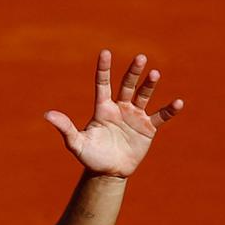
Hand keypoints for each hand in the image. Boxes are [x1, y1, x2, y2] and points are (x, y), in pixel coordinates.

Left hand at [44, 50, 183, 177]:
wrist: (108, 172)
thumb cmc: (91, 156)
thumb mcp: (76, 143)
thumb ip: (65, 128)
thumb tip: (47, 114)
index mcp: (103, 108)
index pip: (103, 84)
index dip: (104, 69)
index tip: (105, 52)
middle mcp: (120, 108)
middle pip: (127, 85)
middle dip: (133, 72)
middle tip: (140, 58)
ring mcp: (135, 116)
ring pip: (143, 96)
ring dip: (149, 85)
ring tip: (154, 74)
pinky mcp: (148, 128)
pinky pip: (160, 116)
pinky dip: (169, 110)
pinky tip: (178, 103)